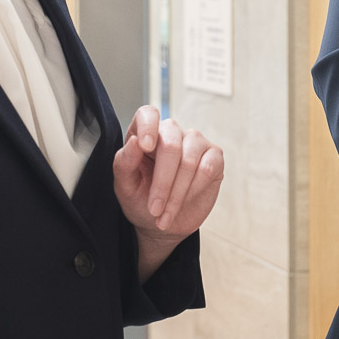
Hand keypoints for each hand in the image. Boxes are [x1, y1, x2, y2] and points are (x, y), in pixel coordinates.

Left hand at [112, 105, 223, 240]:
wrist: (164, 224)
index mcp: (145, 134)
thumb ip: (125, 162)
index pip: (148, 114)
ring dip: (176, 193)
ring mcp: (195, 142)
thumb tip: (134, 141)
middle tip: (154, 209)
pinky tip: (184, 202)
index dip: (148, 126)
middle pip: (170, 145)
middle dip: (162, 183)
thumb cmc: (141, 200)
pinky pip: (207, 168)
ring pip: (189, 160)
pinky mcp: (214, 156)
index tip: (145, 147)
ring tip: (165, 215)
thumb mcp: (125, 186)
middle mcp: (171, 133)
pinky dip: (194, 190)